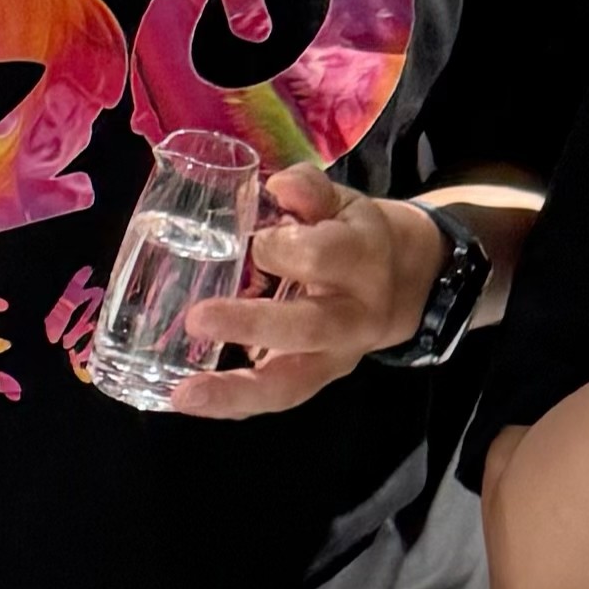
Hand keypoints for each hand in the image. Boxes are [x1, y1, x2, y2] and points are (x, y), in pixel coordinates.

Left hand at [175, 169, 444, 417]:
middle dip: (252, 324)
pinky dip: (233, 404)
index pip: (324, 255)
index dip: (284, 248)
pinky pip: (277, 397)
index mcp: (362, 259)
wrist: (404, 282)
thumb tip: (279, 184)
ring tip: (184, 394)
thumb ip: (309, 191)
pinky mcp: (318, 379)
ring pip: (291, 383)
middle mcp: (354, 315)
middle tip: (197, 319)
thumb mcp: (340, 202)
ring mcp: (337, 356)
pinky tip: (190, 399)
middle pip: (308, 327)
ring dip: (235, 392)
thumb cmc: (353, 234)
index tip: (255, 238)